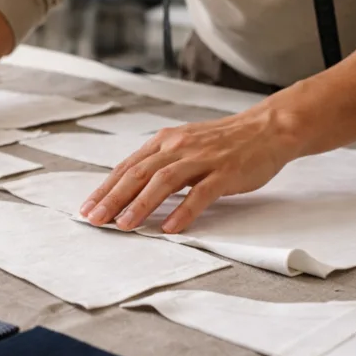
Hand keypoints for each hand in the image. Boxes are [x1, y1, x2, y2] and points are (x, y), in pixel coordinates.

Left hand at [78, 106, 303, 232]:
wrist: (268, 128)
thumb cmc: (224, 142)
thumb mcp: (185, 145)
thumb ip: (160, 163)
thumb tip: (129, 189)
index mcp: (165, 141)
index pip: (127, 167)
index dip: (105, 188)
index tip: (87, 208)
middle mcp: (178, 146)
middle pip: (138, 174)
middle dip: (113, 198)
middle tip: (94, 219)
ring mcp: (202, 158)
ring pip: (163, 181)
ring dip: (140, 205)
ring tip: (124, 226)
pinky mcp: (225, 172)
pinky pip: (201, 193)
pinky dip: (183, 210)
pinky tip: (169, 227)